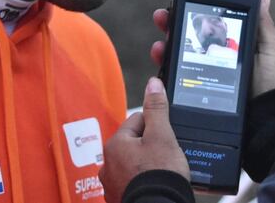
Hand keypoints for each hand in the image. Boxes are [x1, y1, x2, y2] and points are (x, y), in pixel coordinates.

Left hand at [99, 77, 188, 202]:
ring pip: (133, 165)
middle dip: (151, 147)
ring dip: (146, 167)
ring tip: (162, 173)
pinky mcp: (119, 199)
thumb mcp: (162, 136)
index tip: (167, 137)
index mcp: (115, 144)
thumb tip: (152, 84)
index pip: (137, 121)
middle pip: (135, 144)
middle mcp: (107, 165)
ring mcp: (112, 185)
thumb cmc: (159, 176)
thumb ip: (156, 108)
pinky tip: (155, 186)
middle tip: (166, 157)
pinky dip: (143, 183)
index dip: (156, 126)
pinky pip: (133, 183)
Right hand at [150, 0, 274, 96]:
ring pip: (182, 46)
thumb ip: (263, 25)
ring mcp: (209, 67)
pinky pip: (178, 69)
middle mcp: (222, 50)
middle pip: (195, 27)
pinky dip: (165, 60)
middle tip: (165, 12)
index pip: (223, 11)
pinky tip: (161, 55)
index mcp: (240, 39)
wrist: (267, 122)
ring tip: (162, 33)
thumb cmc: (274, 86)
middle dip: (178, 15)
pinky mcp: (198, 84)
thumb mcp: (272, 51)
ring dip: (168, 36)